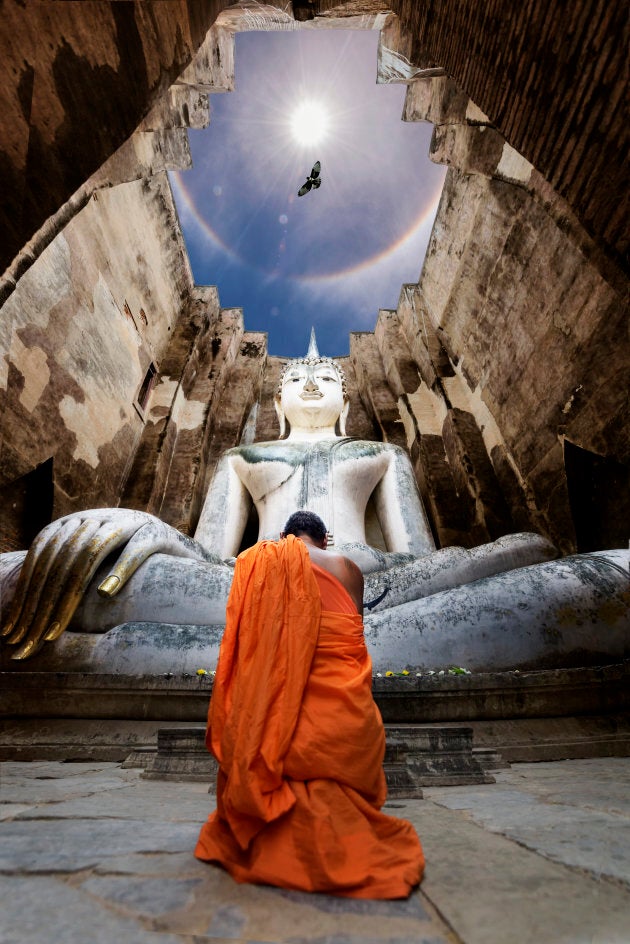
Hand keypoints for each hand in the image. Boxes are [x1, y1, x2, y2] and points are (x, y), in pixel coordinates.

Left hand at [0, 509, 220, 659]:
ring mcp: (130, 522)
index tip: (16, 630)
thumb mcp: (93, 564)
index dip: (28, 590)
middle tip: (36, 639)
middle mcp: (101, 516)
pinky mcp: (157, 534)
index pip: (44, 553)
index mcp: (79, 521)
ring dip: (72, 592)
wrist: (181, 550)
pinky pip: (136, 550)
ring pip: (93, 551)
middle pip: (64, 557)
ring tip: (59, 625)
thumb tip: (22, 607)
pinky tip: (106, 594)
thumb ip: (62, 573)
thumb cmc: (130, 563)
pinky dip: (120, 570)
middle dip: (45, 603)